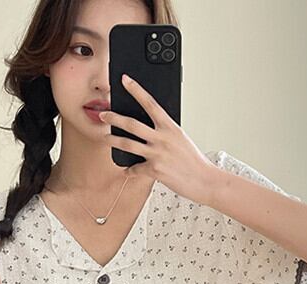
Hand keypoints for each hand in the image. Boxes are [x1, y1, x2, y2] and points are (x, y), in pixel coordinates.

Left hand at [98, 74, 217, 204]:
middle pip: (132, 124)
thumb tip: (151, 130)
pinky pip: (135, 169)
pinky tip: (127, 170)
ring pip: (128, 145)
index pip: (150, 103)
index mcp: (170, 127)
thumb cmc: (194, 160)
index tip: (124, 80)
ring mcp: (157, 154)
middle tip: (103, 114)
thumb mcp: (181, 139)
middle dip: (114, 118)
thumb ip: (165, 133)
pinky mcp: (155, 170)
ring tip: (105, 138)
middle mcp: (162, 138)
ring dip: (113, 141)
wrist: (204, 180)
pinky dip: (129, 170)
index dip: (136, 90)